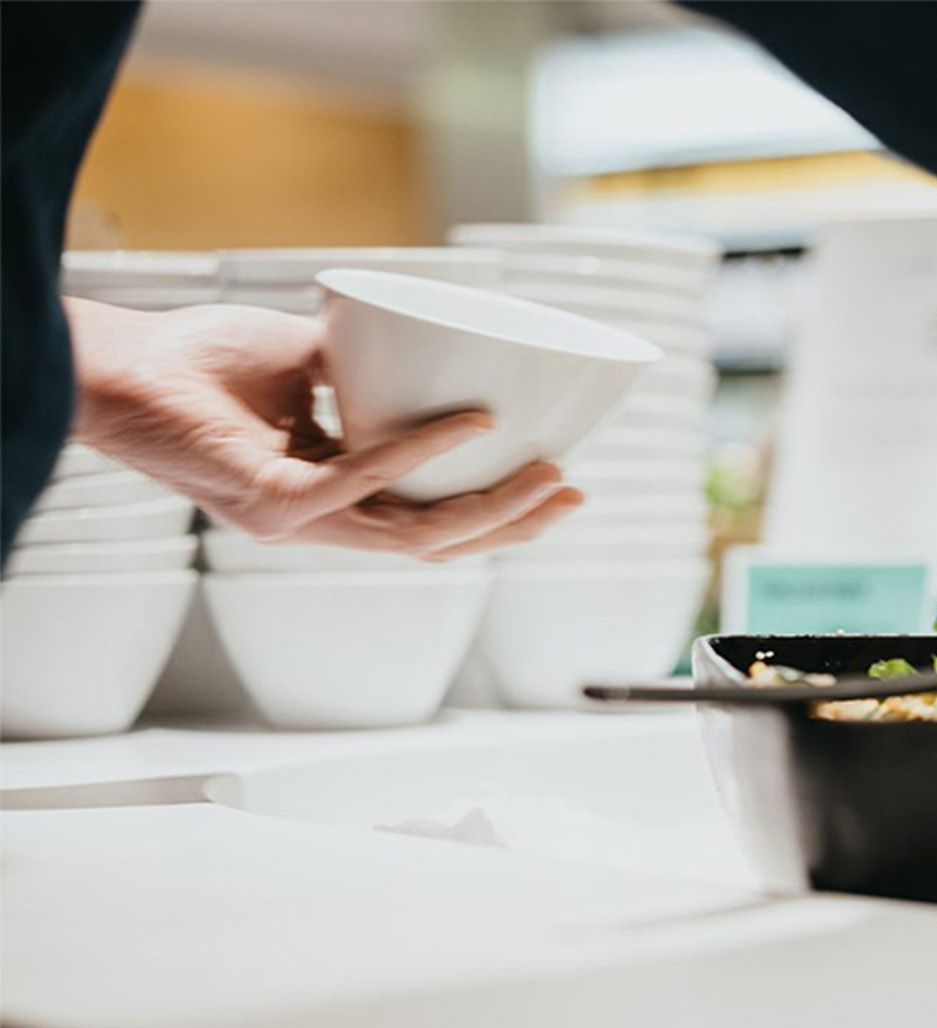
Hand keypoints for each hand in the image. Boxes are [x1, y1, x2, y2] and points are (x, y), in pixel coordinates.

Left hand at [67, 299, 582, 558]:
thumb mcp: (308, 357)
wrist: (119, 365)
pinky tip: (476, 422)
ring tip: (549, 477)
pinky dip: (427, 450)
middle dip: (515, 526)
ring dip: (493, 510)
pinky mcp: (277, 506)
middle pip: (439, 545)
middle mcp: (321, 521)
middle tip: (574, 495)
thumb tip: (431, 332)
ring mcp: (301, 521)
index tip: (556, 486)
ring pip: (419, 537)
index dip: (495, 516)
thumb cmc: (196, 360)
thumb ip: (366, 361)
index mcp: (333, 497)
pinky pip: (369, 481)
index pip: (427, 522)